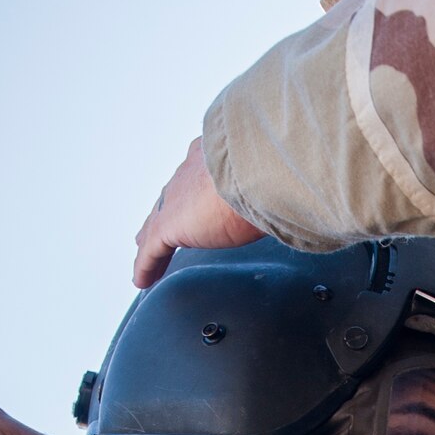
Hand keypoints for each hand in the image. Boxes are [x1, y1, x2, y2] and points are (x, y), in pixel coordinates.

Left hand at [133, 137, 262, 287]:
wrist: (257, 171)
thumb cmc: (272, 170)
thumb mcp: (268, 174)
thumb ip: (268, 184)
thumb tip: (291, 195)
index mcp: (213, 156)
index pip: (198, 177)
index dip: (192, 192)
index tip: (193, 201)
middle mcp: (191, 172)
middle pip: (172, 198)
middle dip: (167, 214)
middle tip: (156, 229)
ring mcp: (176, 197)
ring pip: (157, 222)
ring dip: (151, 240)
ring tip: (147, 258)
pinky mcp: (169, 224)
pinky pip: (151, 250)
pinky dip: (146, 265)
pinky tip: (142, 279)